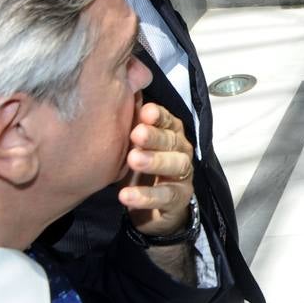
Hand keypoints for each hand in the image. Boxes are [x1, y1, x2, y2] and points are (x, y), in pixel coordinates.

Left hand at [118, 103, 194, 237]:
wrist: (154, 211)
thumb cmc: (142, 170)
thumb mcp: (134, 148)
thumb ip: (130, 125)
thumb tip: (121, 91)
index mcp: (172, 135)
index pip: (169, 121)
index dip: (159, 116)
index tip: (144, 111)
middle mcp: (182, 151)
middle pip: (172, 140)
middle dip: (155, 136)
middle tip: (136, 134)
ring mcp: (182, 176)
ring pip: (175, 165)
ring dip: (155, 161)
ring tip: (133, 160)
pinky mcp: (178, 199)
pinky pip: (165, 196)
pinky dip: (146, 196)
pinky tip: (125, 195)